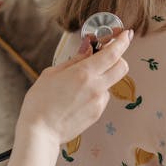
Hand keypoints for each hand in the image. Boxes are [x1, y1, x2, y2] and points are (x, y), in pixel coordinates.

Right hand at [20, 29, 132, 145]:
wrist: (40, 132)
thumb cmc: (40, 101)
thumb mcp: (52, 73)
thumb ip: (75, 60)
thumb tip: (88, 49)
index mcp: (84, 73)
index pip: (112, 53)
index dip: (122, 41)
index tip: (126, 34)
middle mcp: (96, 87)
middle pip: (122, 67)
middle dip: (118, 58)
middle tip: (105, 56)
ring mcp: (99, 102)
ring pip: (111, 82)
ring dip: (103, 76)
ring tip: (81, 82)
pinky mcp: (97, 114)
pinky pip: (103, 96)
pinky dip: (96, 91)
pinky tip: (78, 97)